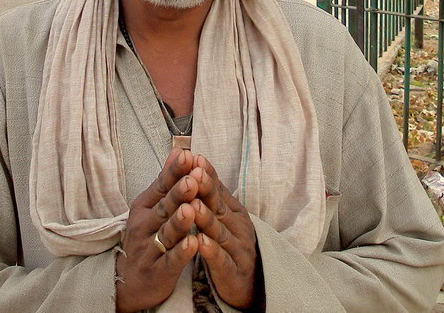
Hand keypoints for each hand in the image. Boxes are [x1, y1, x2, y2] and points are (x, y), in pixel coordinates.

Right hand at [116, 148, 199, 312]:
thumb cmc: (147, 237)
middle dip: (179, 193)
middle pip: (164, 207)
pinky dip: (181, 253)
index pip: (161, 185)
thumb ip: (166, 181)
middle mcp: (144, 226)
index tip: (188, 155)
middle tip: (193, 179)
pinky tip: (193, 243)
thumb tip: (178, 150)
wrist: (128, 284)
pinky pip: (170, 262)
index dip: (175, 172)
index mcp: (144, 207)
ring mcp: (149, 250)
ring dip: (179, 221)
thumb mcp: (151, 207)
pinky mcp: (157, 273)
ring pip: (167, 233)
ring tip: (191, 209)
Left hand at [189, 155, 259, 308]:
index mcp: (234, 211)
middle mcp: (238, 227)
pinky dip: (211, 251)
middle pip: (219, 207)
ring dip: (206, 218)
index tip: (194, 157)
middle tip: (193, 174)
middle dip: (206, 190)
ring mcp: (238, 250)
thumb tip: (198, 160)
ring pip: (220, 232)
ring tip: (193, 205)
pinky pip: (221, 260)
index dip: (206, 174)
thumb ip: (212, 192)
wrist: (251, 285)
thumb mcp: (223, 215)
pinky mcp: (233, 273)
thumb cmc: (230, 244)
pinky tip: (200, 243)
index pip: (218, 189)